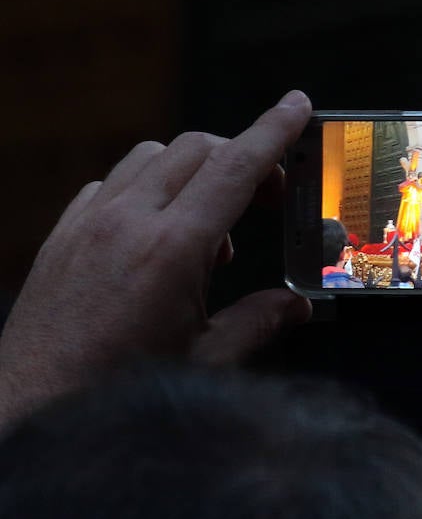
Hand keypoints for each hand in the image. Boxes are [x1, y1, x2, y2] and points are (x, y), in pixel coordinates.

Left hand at [0, 90, 313, 427]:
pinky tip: (155, 233)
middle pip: (197, 149)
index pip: (235, 168)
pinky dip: (146, 189)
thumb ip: (259, 323)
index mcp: (171, 250)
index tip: (298, 106)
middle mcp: (126, 222)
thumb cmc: (114, 393)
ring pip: (152, 158)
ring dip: (193, 172)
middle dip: (243, 156)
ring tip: (211, 228)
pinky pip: (111, 184)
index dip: (273, 131)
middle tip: (272, 197)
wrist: (27, 412)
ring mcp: (87, 224)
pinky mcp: (62, 236)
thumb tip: (298, 306)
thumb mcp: (205, 362)